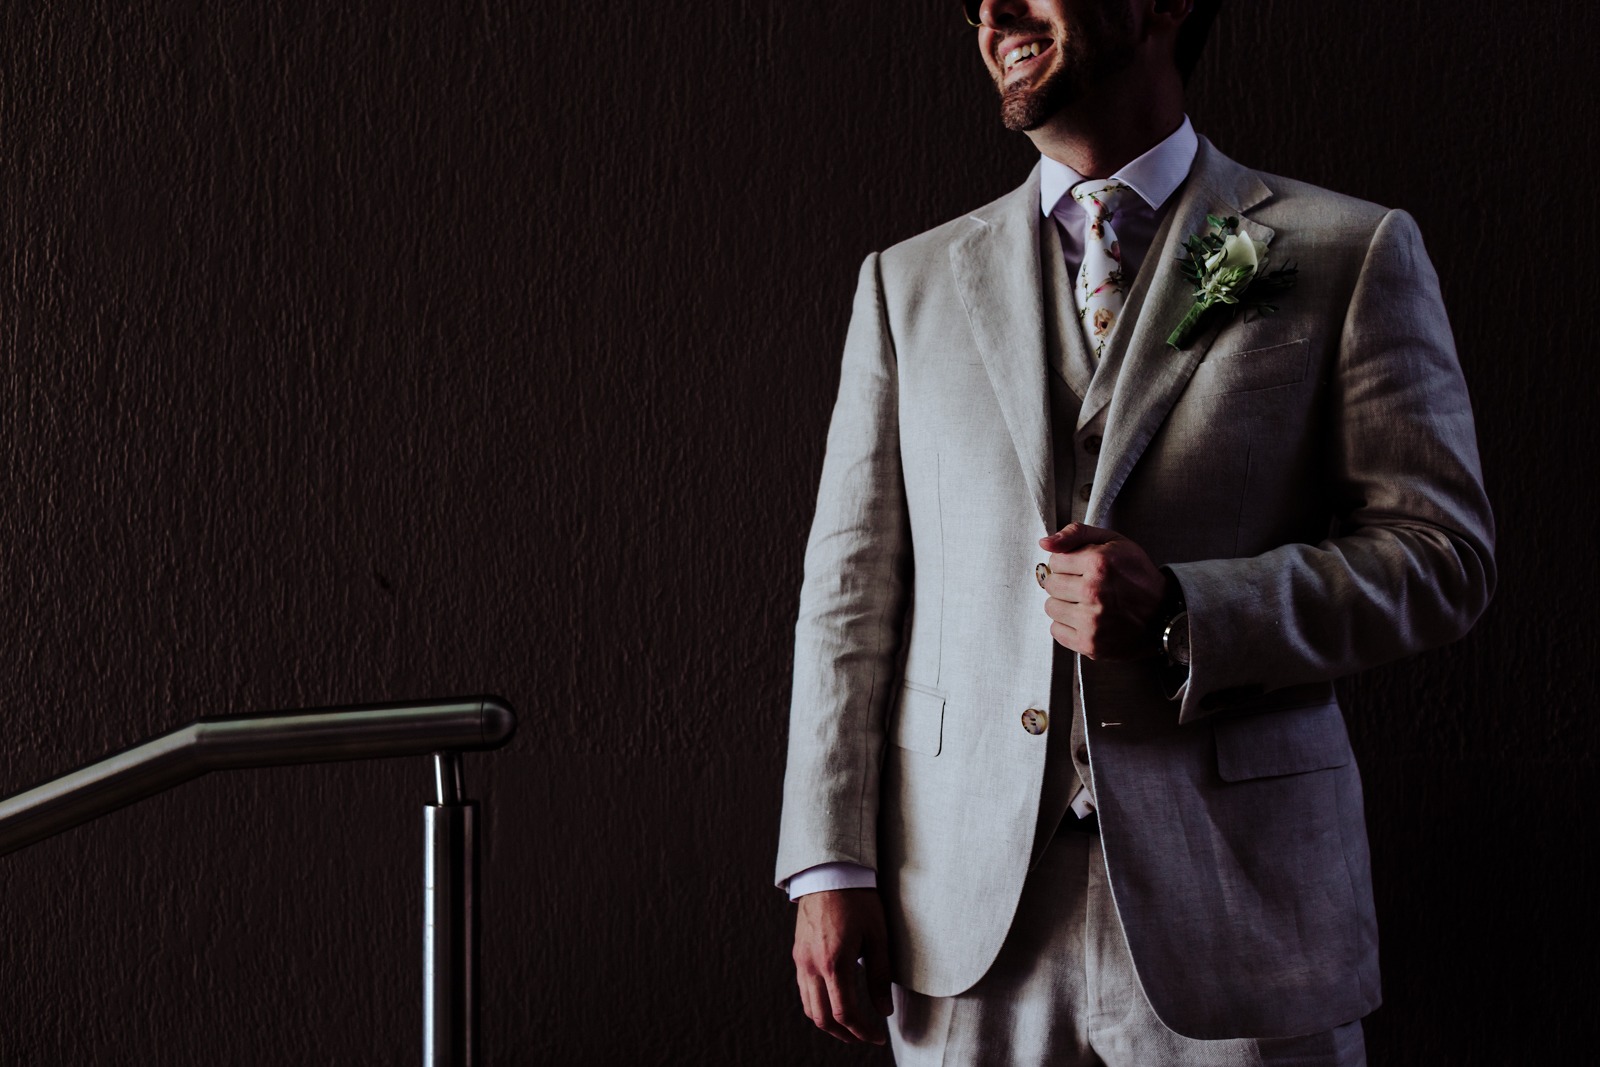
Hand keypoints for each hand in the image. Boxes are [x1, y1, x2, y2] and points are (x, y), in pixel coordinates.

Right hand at [792, 888, 893, 1044]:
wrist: (829, 872)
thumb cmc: (858, 900)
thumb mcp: (877, 936)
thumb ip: (879, 976)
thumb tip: (884, 1010)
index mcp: (834, 962)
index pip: (845, 1013)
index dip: (862, 1031)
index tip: (877, 1036)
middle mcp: (812, 965)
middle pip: (822, 1017)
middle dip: (845, 1033)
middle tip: (865, 1036)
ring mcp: (801, 960)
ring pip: (809, 1007)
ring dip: (829, 1022)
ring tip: (850, 1026)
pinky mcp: (797, 953)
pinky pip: (803, 990)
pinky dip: (817, 1005)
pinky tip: (833, 1002)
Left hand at [1038, 522, 1169, 659]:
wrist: (1165, 614)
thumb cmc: (1137, 575)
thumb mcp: (1113, 542)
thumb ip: (1076, 534)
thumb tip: (1044, 543)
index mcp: (1099, 563)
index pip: (1054, 561)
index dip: (1069, 563)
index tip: (1084, 568)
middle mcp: (1094, 593)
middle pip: (1051, 585)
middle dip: (1065, 582)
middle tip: (1086, 586)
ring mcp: (1092, 621)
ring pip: (1051, 608)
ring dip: (1065, 604)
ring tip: (1087, 603)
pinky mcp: (1090, 644)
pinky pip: (1056, 631)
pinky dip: (1068, 625)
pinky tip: (1086, 619)